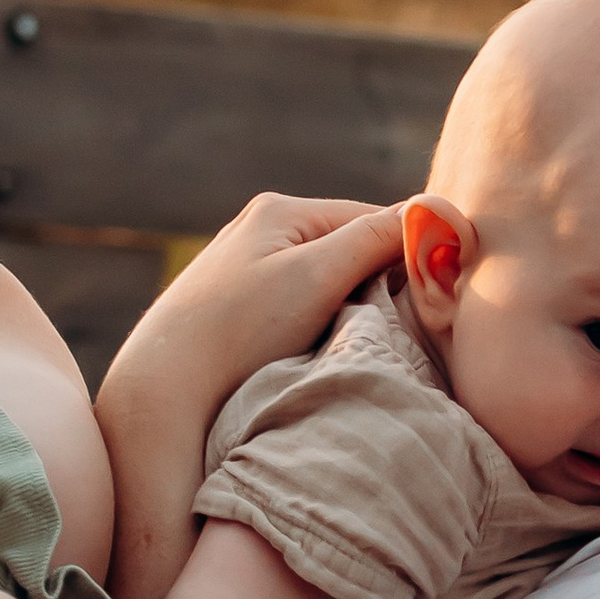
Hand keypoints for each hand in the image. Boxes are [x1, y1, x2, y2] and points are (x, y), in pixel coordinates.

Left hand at [103, 194, 405, 428]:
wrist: (164, 389)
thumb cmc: (239, 329)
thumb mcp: (317, 276)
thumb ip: (375, 240)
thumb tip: (435, 209)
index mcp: (281, 209)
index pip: (371, 219)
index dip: (407, 253)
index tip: (435, 296)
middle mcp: (260, 230)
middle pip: (349, 248)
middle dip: (379, 282)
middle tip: (400, 326)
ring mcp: (245, 270)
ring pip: (326, 280)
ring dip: (351, 307)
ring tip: (357, 341)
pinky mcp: (235, 310)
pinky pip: (299, 306)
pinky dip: (319, 324)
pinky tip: (318, 350)